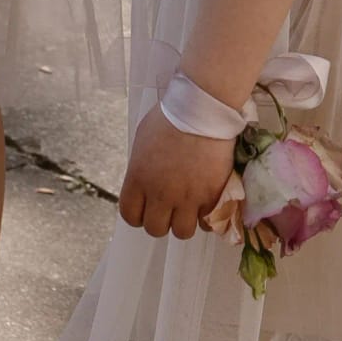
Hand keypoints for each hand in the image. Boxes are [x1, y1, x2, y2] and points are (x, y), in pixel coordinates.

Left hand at [119, 104, 240, 241]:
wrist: (202, 108)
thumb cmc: (170, 117)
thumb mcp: (143, 140)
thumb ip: (141, 168)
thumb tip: (144, 182)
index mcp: (138, 179)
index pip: (130, 216)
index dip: (138, 215)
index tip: (146, 208)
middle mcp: (160, 193)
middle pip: (155, 229)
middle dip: (161, 220)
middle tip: (170, 207)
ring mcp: (187, 198)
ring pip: (182, 232)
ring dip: (184, 221)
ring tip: (190, 206)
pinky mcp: (212, 196)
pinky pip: (207, 223)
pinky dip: (206, 217)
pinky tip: (206, 203)